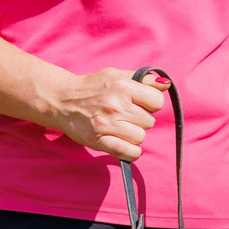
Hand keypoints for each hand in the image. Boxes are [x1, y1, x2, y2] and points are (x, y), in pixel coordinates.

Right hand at [45, 67, 164, 161]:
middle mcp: (115, 105)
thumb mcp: (117, 75)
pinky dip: (131, 152)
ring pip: (140, 137)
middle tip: (126, 115)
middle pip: (149, 121)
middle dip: (141, 119)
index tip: (141, 103)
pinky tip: (125, 143)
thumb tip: (166, 84)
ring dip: (134, 134)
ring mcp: (107, 124)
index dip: (151, 103)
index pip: (157, 101)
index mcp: (122, 86)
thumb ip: (143, 79)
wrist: (62, 100)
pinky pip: (129, 152)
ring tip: (121, 127)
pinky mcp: (99, 141)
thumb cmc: (93, 87)